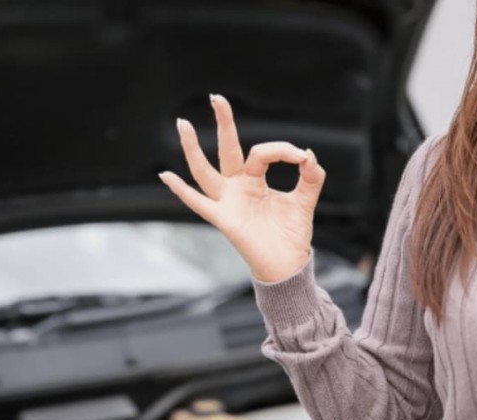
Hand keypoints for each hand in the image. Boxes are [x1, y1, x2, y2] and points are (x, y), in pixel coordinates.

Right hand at [158, 94, 326, 282]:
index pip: (261, 153)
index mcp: (254, 181)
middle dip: (223, 123)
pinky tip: (166, 176)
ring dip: (193, 148)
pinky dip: (182, 191)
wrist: (288, 265)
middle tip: (216, 97)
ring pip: (205, 171)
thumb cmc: (291, 235)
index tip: (302, 157)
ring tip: (183, 124)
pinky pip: (200, 204)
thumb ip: (311, 177)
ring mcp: (228, 202)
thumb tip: (308, 154)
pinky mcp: (224, 220)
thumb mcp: (305, 200)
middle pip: (226, 150)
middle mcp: (237, 188)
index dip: (282, 149)